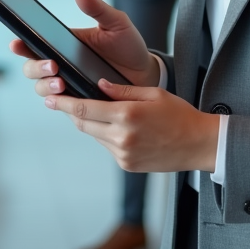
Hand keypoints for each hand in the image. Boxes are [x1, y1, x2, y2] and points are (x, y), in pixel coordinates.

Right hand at [10, 0, 157, 90]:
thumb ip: (98, 9)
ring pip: (42, 89)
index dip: (22, 45)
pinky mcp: (78, 101)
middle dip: (36, 68)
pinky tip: (64, 100)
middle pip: (32, 69)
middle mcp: (63, 65)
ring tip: (61, 83)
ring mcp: (69, 84)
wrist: (146, 73)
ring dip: (46, 87)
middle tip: (53, 66)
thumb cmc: (128, 46)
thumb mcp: (116, 23)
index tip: (16, 44)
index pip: (36, 44)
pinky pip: (61, 106)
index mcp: (66, 44)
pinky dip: (59, 104)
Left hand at [46, 80, 219, 173]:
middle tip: (62, 101)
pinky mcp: (126, 164)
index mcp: (127, 115)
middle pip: (83, 124)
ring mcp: (123, 154)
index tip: (50, 98)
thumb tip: (98, 85)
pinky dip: (104, 135)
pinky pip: (106, 146)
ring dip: (89, 124)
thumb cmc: (179, 115)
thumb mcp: (152, 94)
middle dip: (71, 113)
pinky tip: (116, 126)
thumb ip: (122, 90)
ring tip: (95, 111)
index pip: (84, 109)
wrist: (198, 144)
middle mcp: (122, 137)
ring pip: (93, 136)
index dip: (64, 104)